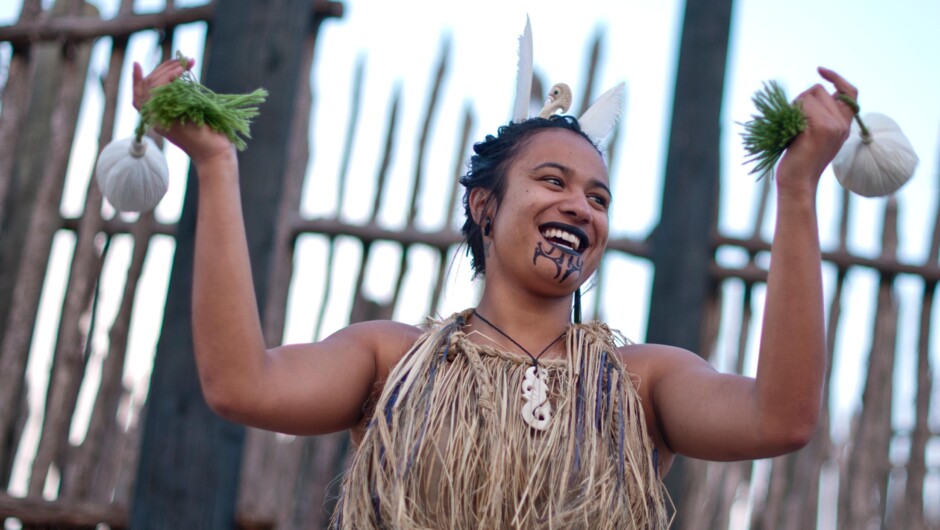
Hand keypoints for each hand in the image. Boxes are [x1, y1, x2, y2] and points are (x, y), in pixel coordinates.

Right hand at [132, 59, 234, 166]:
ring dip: (168, 69)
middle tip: (181, 60)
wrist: (216, 153)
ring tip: (185, 62)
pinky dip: (169, 76)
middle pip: (146, 87)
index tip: (136, 65)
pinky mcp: (164, 118)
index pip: (139, 97)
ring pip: (151, 86)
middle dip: (162, 68)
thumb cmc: (211, 135)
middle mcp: (154, 119)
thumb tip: (180, 77)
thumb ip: (182, 100)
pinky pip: (159, 90)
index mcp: (159, 118)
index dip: (136, 81)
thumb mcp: (193, 112)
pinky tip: (182, 70)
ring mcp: (158, 119)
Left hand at [775, 67, 857, 193]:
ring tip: (791, 129)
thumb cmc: (799, 159)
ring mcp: (833, 125)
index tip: (820, 70)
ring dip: (794, 106)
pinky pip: (803, 105)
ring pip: (809, 94)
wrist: (797, 181)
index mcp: (844, 125)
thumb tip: (815, 90)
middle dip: (801, 99)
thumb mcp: (815, 134)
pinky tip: (791, 131)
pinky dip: (792, 113)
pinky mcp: (820, 128)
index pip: (850, 92)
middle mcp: (842, 123)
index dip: (836, 78)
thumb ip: (821, 114)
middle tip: (793, 122)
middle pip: (819, 89)